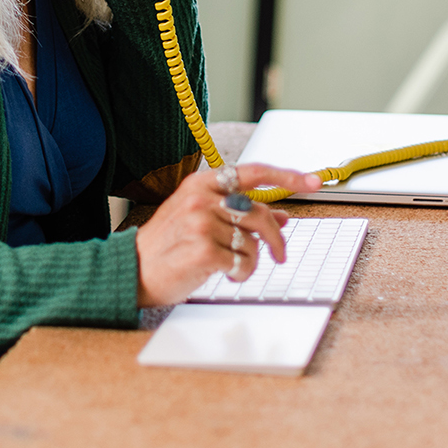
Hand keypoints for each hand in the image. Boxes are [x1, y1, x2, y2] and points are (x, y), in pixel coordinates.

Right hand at [134, 162, 322, 306]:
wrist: (134, 270)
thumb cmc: (169, 245)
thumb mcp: (201, 219)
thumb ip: (239, 213)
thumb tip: (282, 215)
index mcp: (202, 183)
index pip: (254, 172)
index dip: (287, 177)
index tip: (314, 182)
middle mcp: (202, 198)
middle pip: (261, 212)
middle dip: (277, 237)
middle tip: (280, 254)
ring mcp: (201, 223)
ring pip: (254, 241)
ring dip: (251, 260)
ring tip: (233, 266)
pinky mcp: (203, 250)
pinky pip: (244, 262)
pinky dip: (242, 273)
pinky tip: (226, 274)